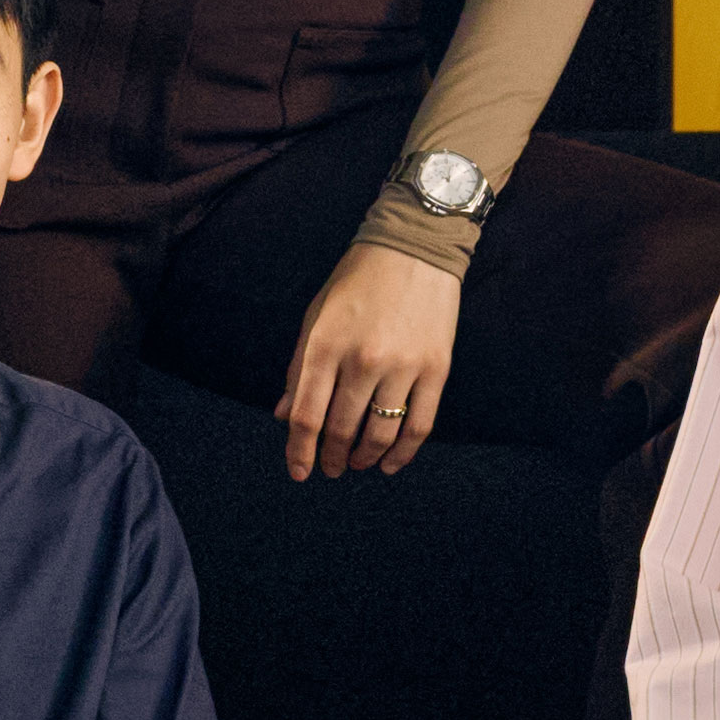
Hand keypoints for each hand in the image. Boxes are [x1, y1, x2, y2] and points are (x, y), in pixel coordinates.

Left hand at [273, 238, 464, 480]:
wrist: (415, 248)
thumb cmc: (358, 280)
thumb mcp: (316, 316)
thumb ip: (298, 368)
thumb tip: (284, 416)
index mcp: (325, 345)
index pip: (306, 415)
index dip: (299, 451)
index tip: (300, 472)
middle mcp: (362, 360)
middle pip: (342, 429)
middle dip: (333, 458)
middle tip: (330, 468)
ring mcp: (402, 366)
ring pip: (380, 434)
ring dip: (365, 458)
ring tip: (358, 464)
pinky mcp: (436, 369)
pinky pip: (419, 425)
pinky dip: (403, 453)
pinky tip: (390, 464)